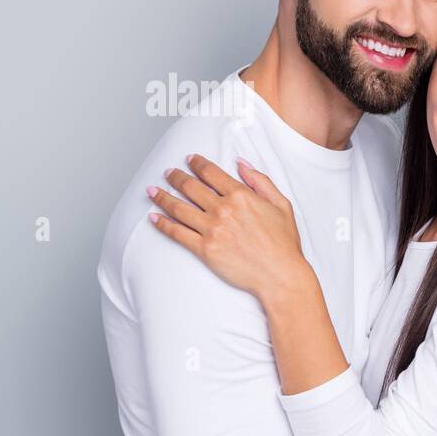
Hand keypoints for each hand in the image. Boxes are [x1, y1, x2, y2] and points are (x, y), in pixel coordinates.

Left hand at [147, 154, 309, 304]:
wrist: (280, 275)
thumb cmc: (284, 243)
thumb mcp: (281, 205)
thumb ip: (260, 181)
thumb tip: (241, 163)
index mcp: (242, 196)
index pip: (211, 173)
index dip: (197, 164)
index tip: (190, 160)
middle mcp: (223, 210)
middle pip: (190, 187)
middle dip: (176, 177)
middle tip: (168, 173)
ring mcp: (212, 230)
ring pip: (178, 208)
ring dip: (162, 197)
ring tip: (152, 191)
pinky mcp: (204, 249)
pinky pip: (177, 233)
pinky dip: (162, 224)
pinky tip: (153, 217)